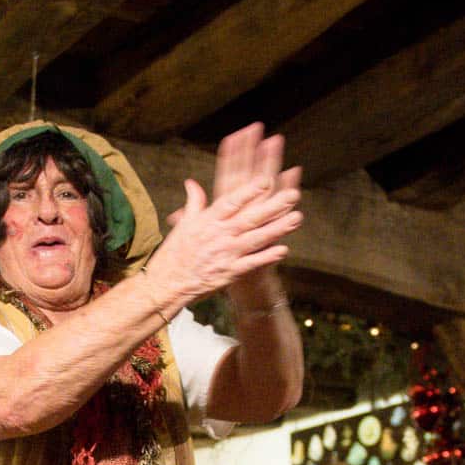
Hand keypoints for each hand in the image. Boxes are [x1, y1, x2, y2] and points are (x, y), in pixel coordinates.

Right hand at [148, 124, 302, 308]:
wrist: (167, 284)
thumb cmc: (175, 253)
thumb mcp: (184, 225)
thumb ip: (193, 202)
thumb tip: (192, 183)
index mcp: (208, 221)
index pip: (232, 202)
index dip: (249, 192)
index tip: (266, 180)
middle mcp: (220, 236)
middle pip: (250, 218)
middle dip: (273, 207)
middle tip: (293, 196)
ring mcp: (226, 255)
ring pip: (256, 239)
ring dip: (277, 229)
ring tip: (296, 218)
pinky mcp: (229, 273)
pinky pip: (251, 263)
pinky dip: (266, 257)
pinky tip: (284, 249)